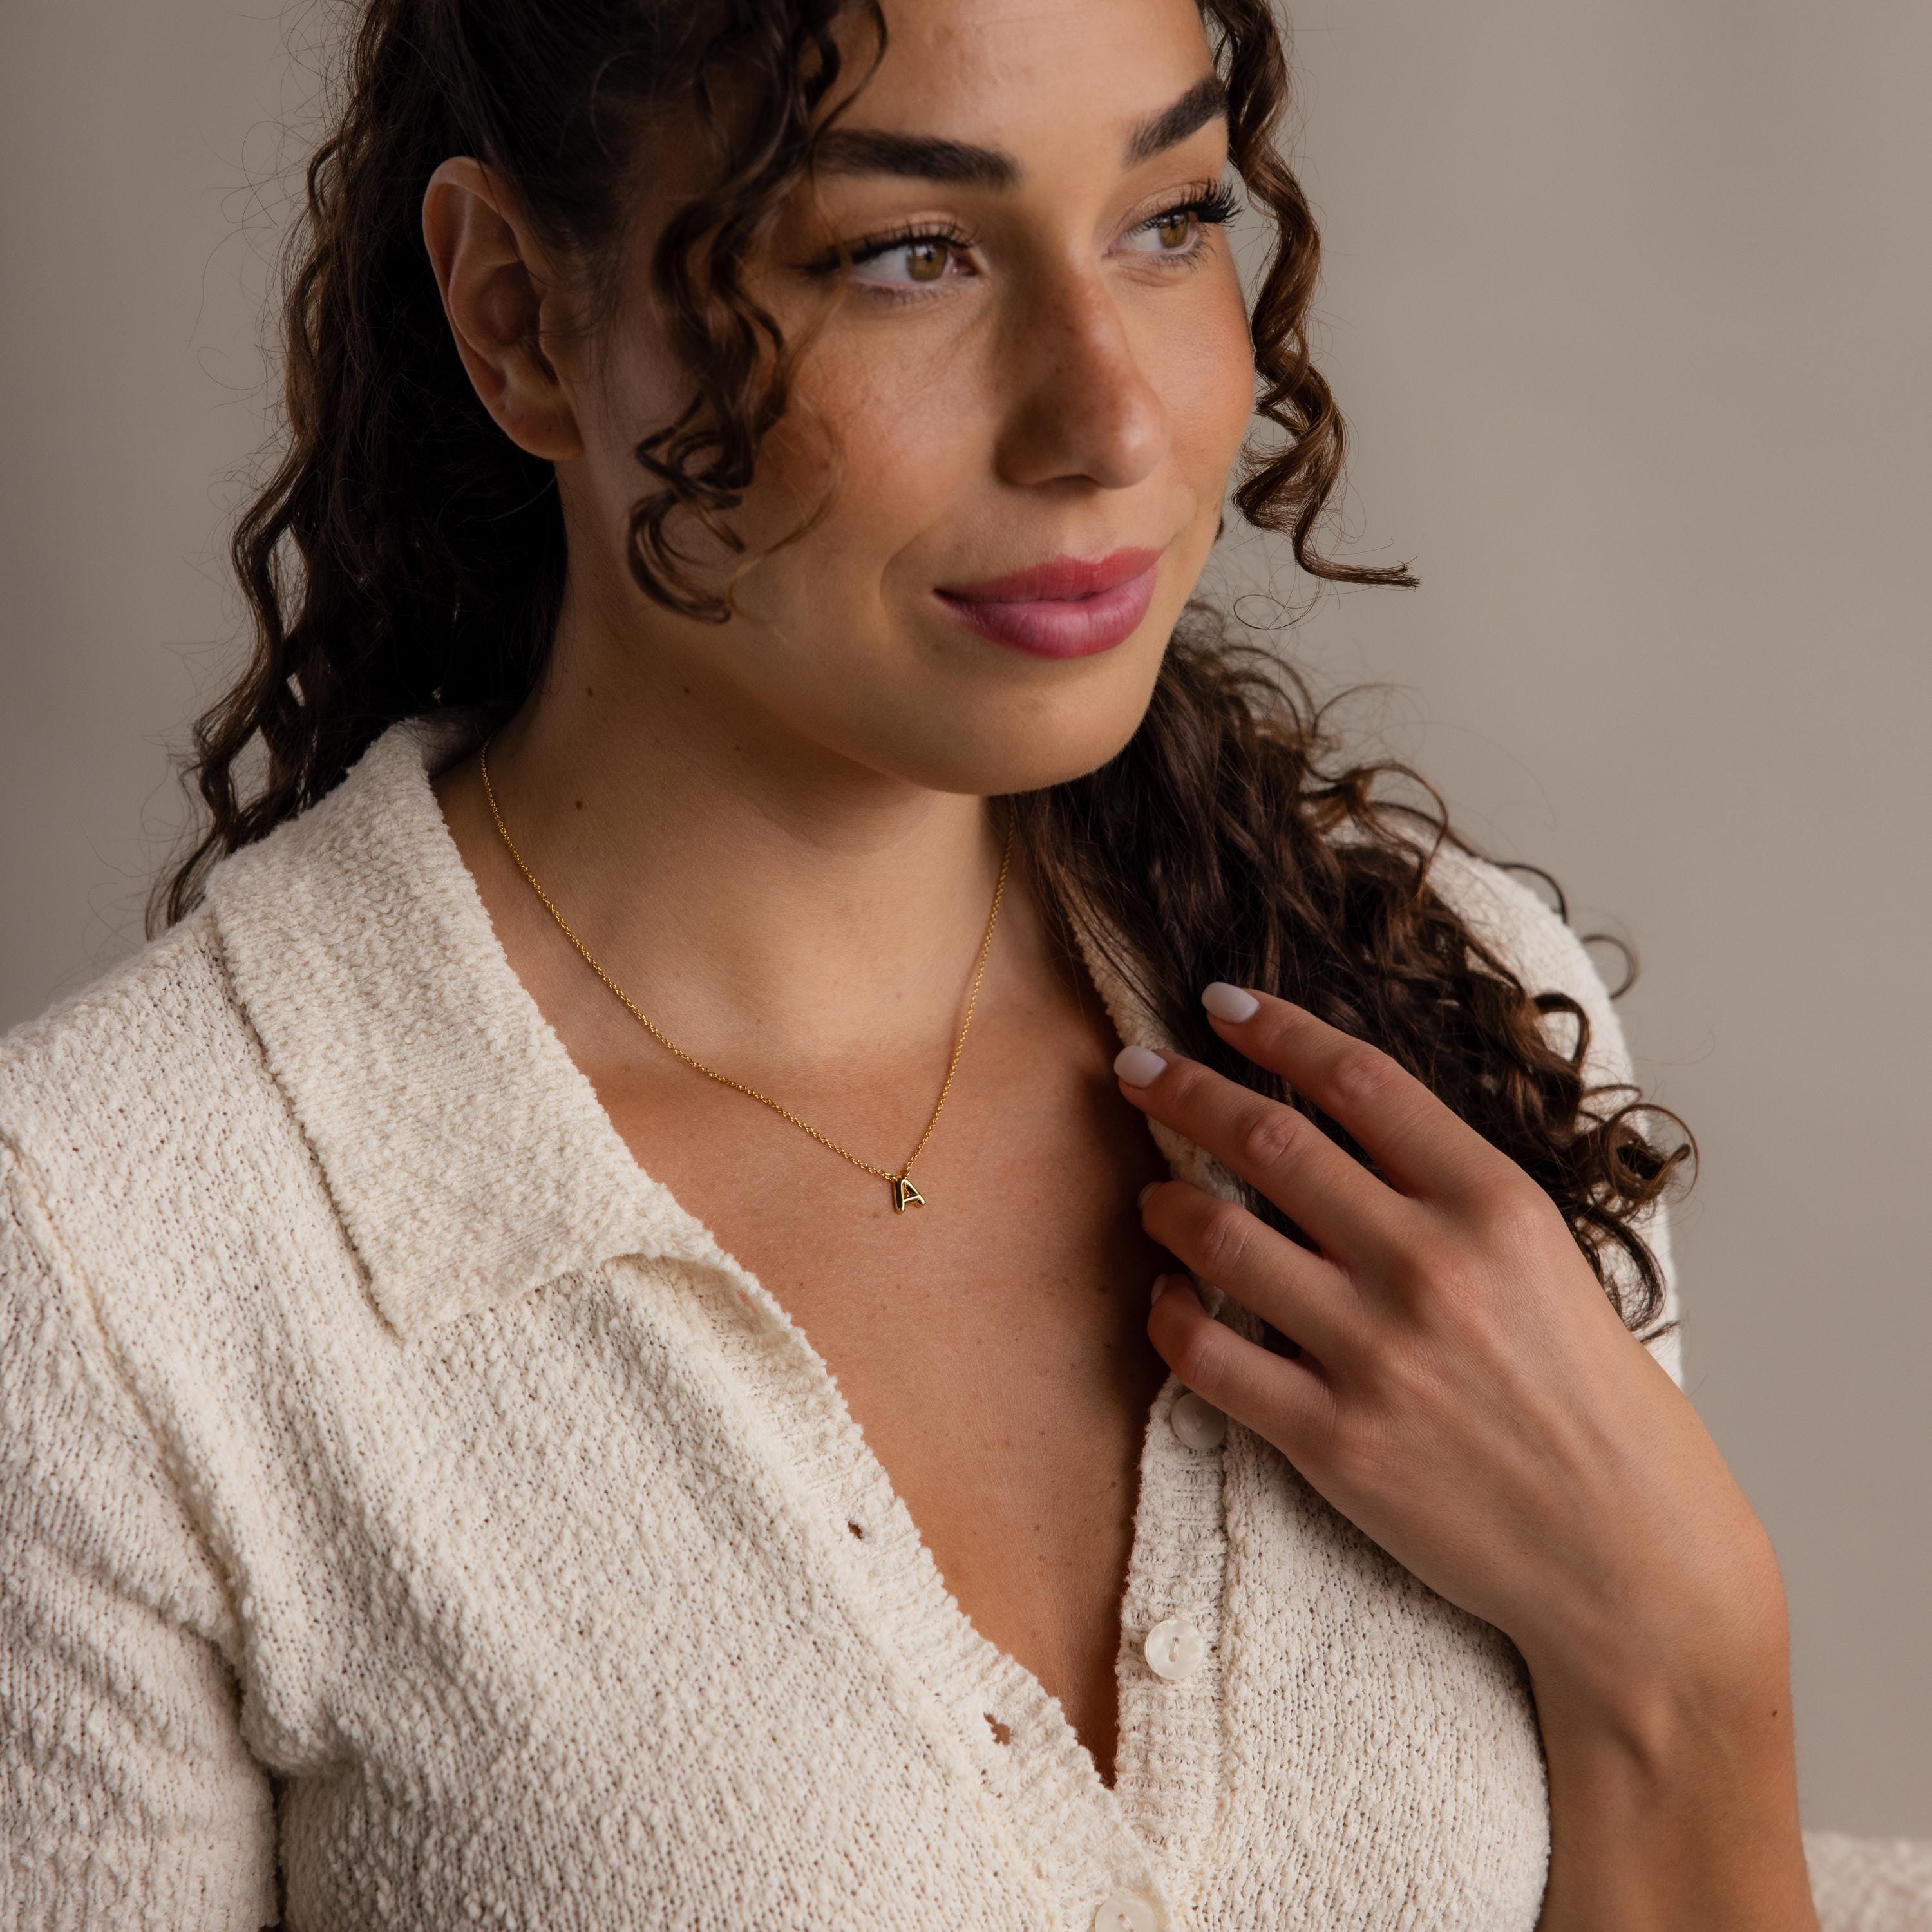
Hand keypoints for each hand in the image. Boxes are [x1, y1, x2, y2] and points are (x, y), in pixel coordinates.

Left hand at [1115, 985, 1784, 1728]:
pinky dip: (1167, 1317)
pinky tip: (1163, 1299)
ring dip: (1165, 1203)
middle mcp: (1430, 1266)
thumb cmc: (1600, 1409)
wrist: (1634, 1562)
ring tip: (1150, 1194)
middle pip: (1271, 1141)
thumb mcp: (1553, 1263)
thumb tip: (1340, 1131)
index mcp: (1497, 1207)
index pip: (1359, 1080)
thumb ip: (1452, 1196)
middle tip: (1136, 1066)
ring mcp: (1377, 1355)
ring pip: (1222, 1239)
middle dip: (1185, 1090)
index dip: (1277, 1029)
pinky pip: (1209, 1358)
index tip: (1221, 1004)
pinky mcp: (1334, 1443)